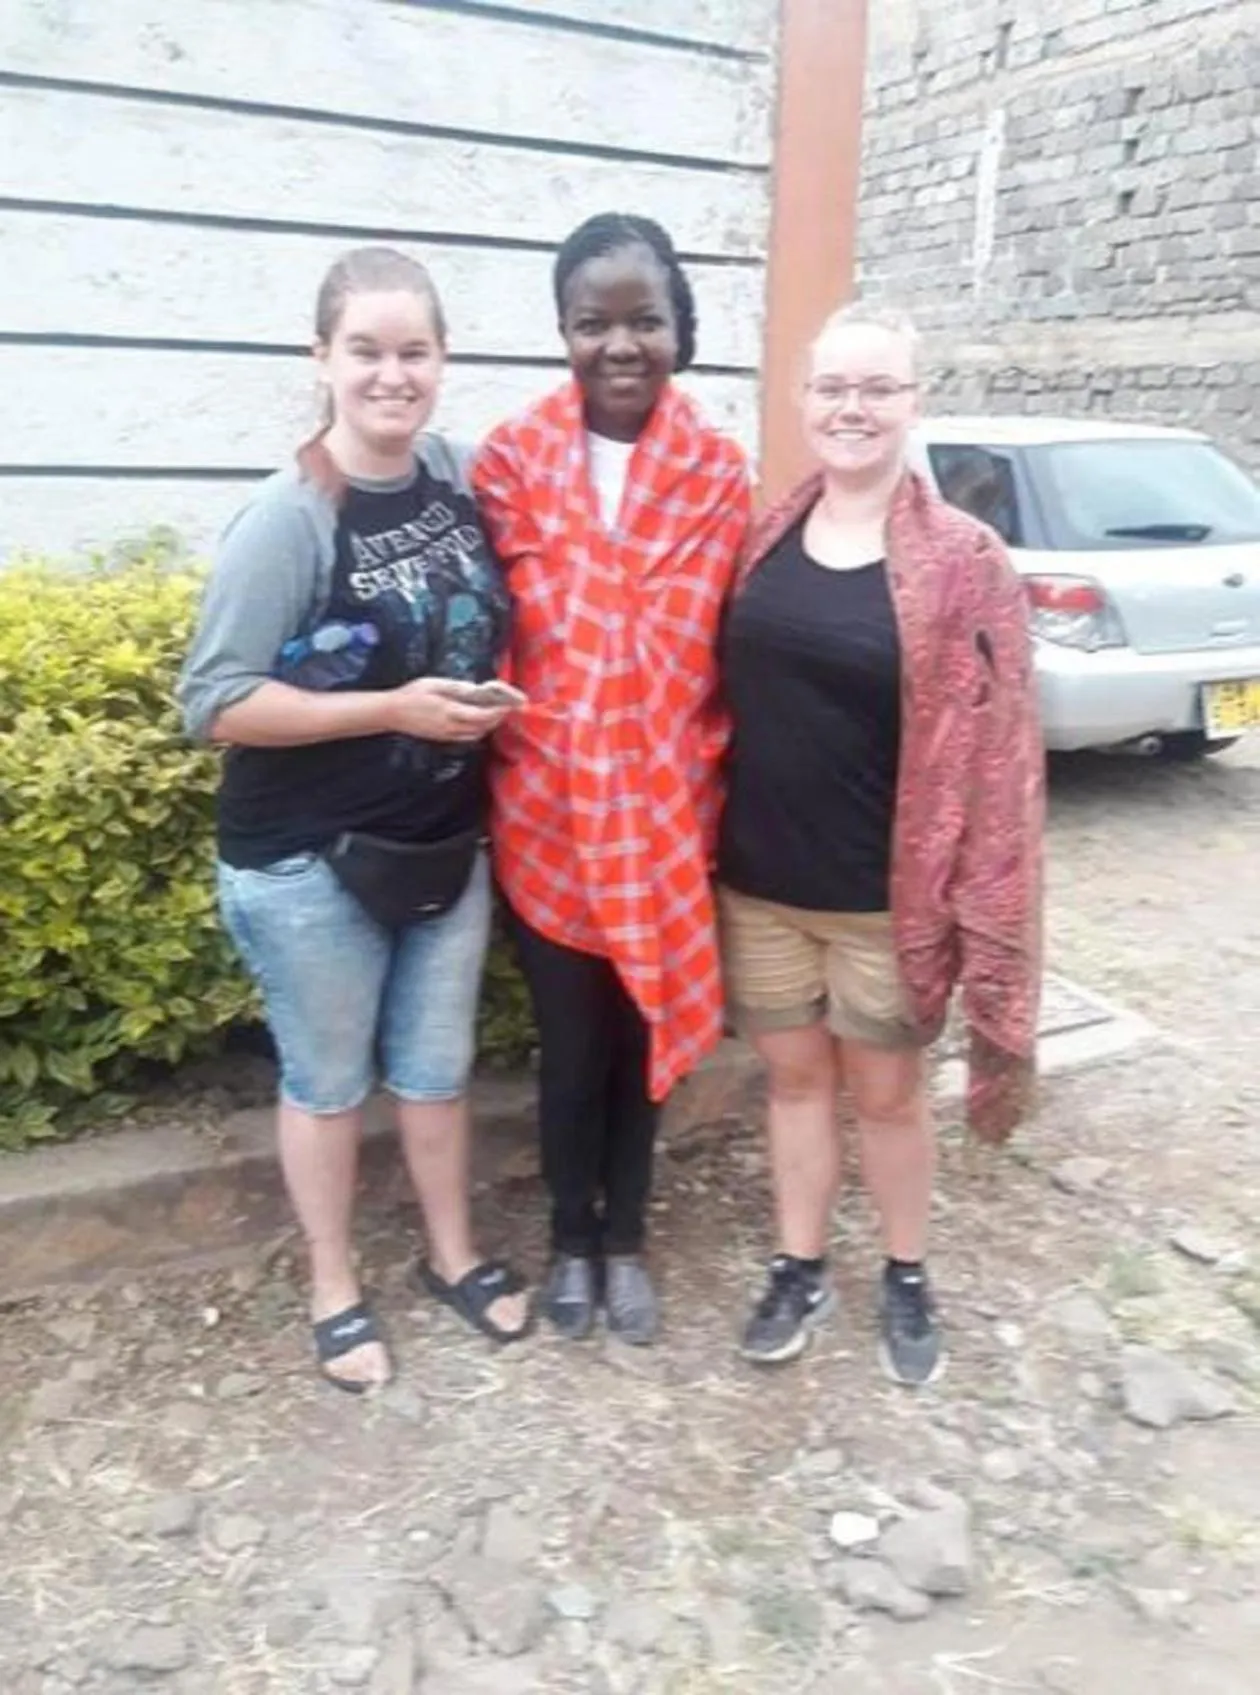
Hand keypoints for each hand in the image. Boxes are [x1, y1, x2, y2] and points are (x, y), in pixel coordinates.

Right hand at [382, 678, 508, 742]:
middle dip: (496, 719)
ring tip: (494, 713)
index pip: (482, 716)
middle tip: (506, 707)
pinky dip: (477, 730)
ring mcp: (447, 735)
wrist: (391, 713)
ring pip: (476, 735)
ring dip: (488, 726)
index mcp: (450, 712)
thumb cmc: (411, 694)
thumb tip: (475, 689)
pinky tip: (478, 720)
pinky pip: (466, 737)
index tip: (509, 705)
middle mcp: (451, 727)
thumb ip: (457, 688)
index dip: (498, 712)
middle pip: (482, 728)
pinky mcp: (443, 738)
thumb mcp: (435, 684)